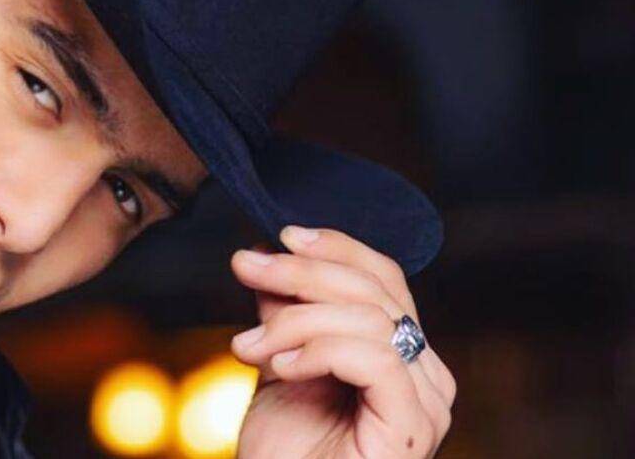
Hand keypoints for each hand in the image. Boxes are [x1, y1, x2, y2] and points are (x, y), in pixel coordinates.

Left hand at [229, 227, 455, 457]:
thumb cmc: (282, 454)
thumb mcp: (277, 364)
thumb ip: (284, 316)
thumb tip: (266, 256)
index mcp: (401, 357)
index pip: (383, 280)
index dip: (334, 248)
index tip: (277, 235)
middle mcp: (426, 377)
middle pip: (376, 291)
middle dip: (301, 270)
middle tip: (245, 266)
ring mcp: (426, 404)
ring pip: (371, 319)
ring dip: (295, 318)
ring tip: (245, 346)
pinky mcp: (411, 427)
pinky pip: (374, 358)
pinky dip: (318, 348)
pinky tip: (278, 365)